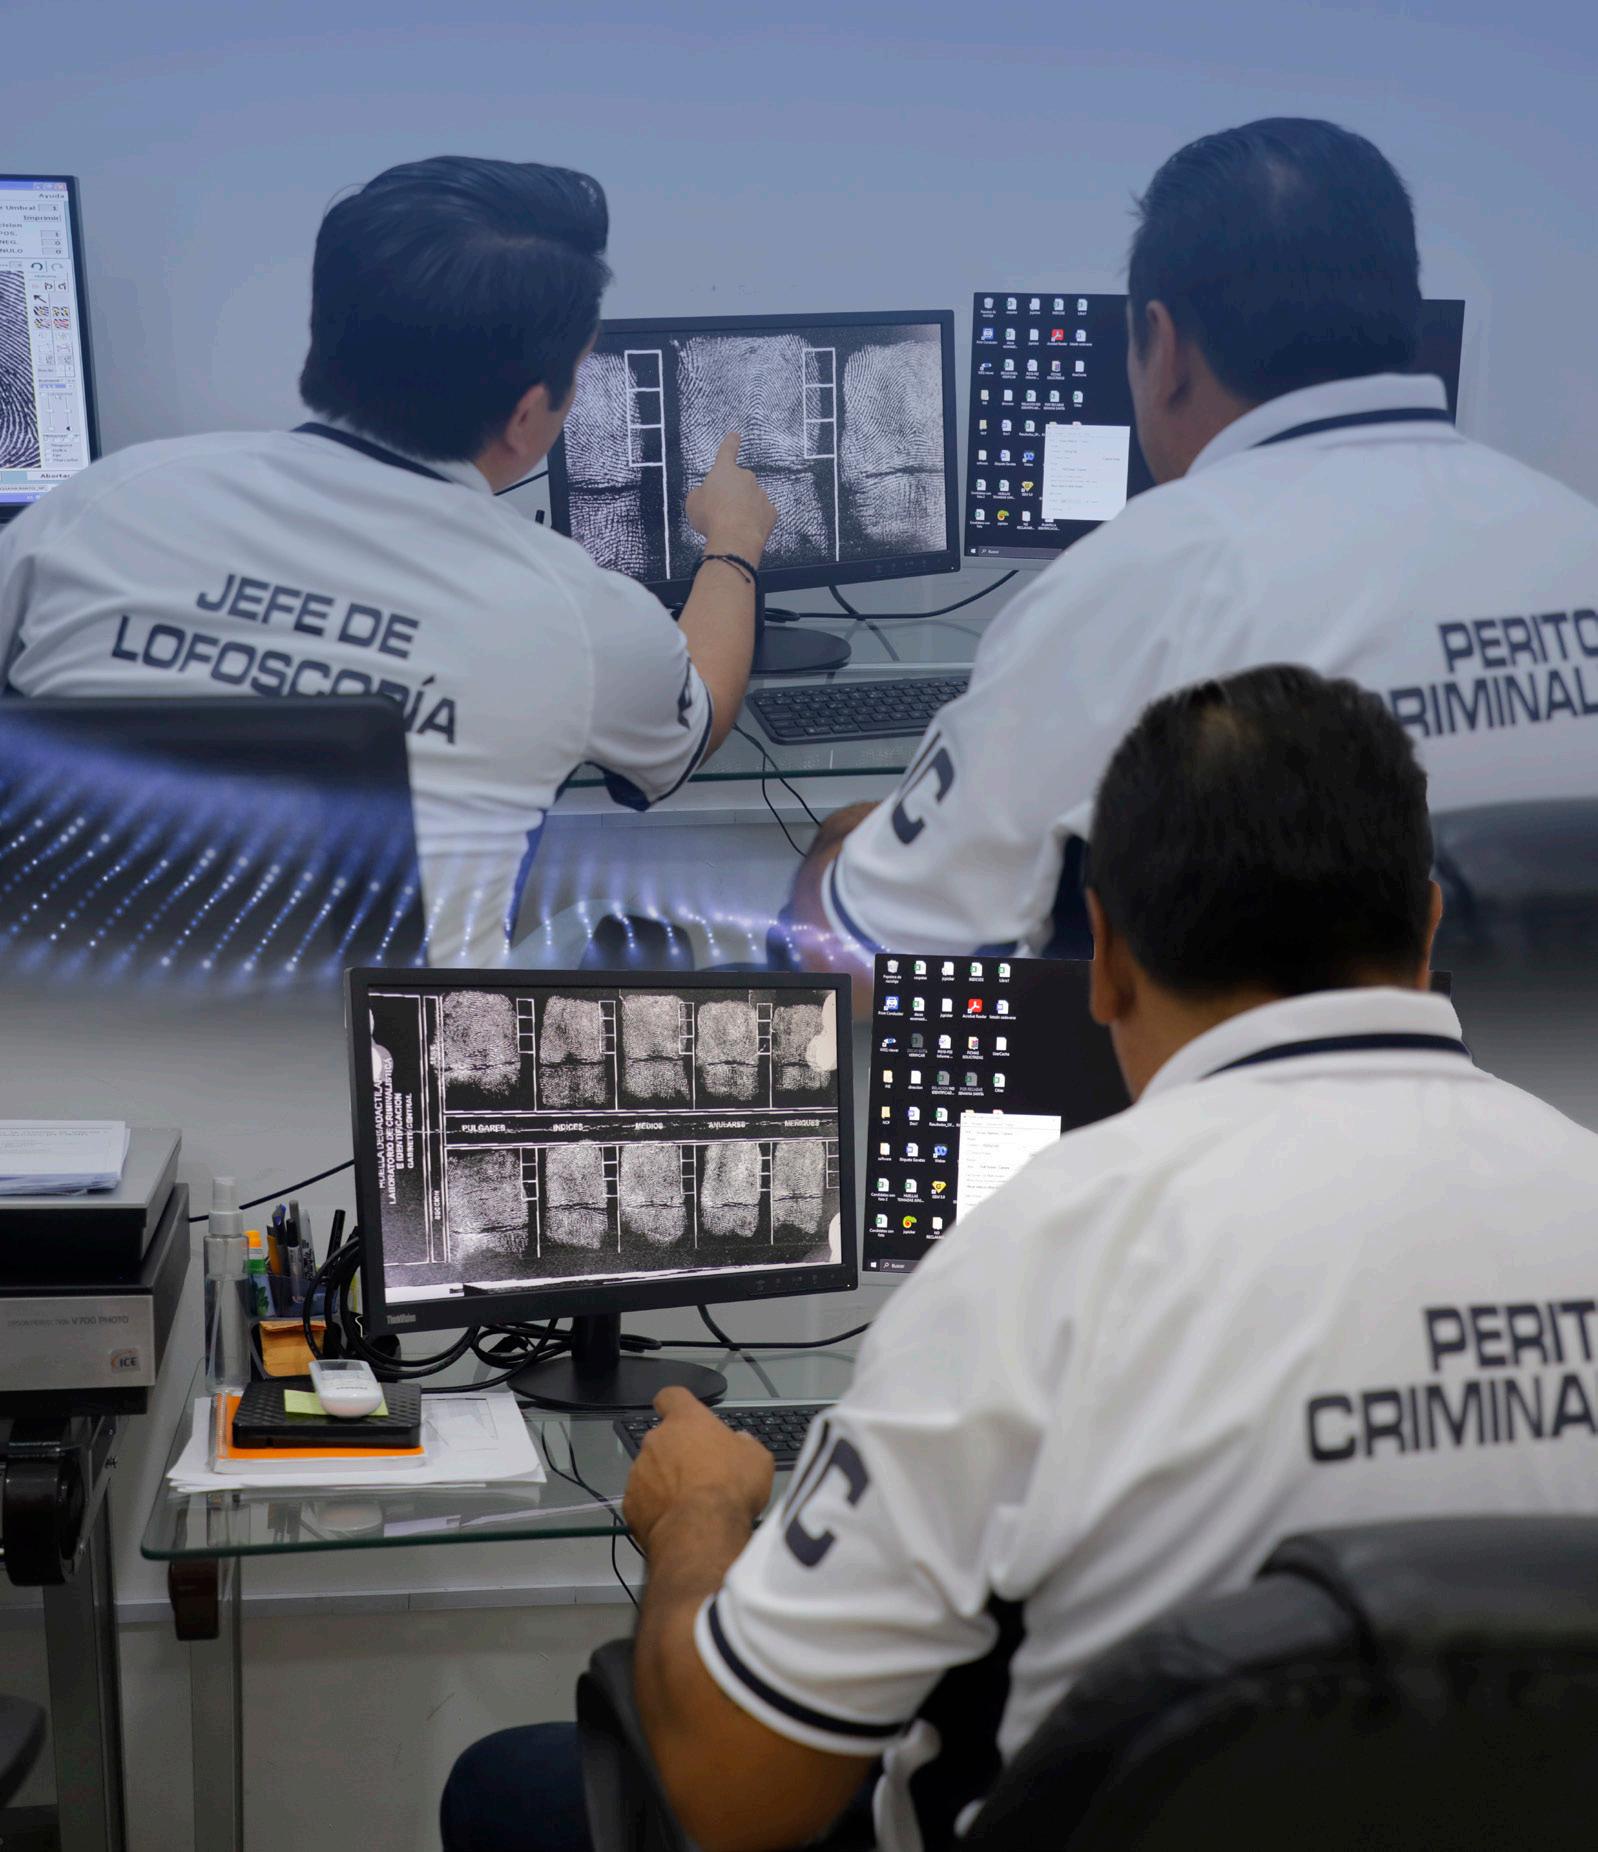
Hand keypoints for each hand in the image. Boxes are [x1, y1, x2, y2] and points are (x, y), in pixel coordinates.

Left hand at [622, 1386, 775, 1554]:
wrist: (701, 1532)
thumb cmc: (732, 1487)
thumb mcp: (757, 1458)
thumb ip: (743, 1443)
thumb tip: (738, 1441)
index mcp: (685, 1420)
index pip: (671, 1396)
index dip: (676, 1405)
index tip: (682, 1416)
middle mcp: (656, 1440)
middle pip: (662, 1439)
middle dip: (676, 1453)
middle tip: (700, 1475)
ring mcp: (638, 1471)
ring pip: (651, 1470)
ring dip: (664, 1481)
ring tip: (688, 1505)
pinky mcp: (630, 1503)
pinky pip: (643, 1500)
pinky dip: (655, 1508)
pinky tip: (673, 1522)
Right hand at [685, 432, 776, 561]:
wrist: (735, 538)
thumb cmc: (711, 517)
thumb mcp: (693, 503)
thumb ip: (700, 494)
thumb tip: (704, 495)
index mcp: (724, 471)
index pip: (727, 451)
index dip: (730, 443)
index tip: (735, 435)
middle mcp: (745, 478)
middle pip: (739, 482)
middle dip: (732, 494)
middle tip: (721, 511)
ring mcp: (760, 494)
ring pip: (751, 498)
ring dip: (744, 508)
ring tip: (733, 525)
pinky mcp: (771, 512)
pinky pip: (762, 514)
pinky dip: (755, 521)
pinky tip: (747, 530)